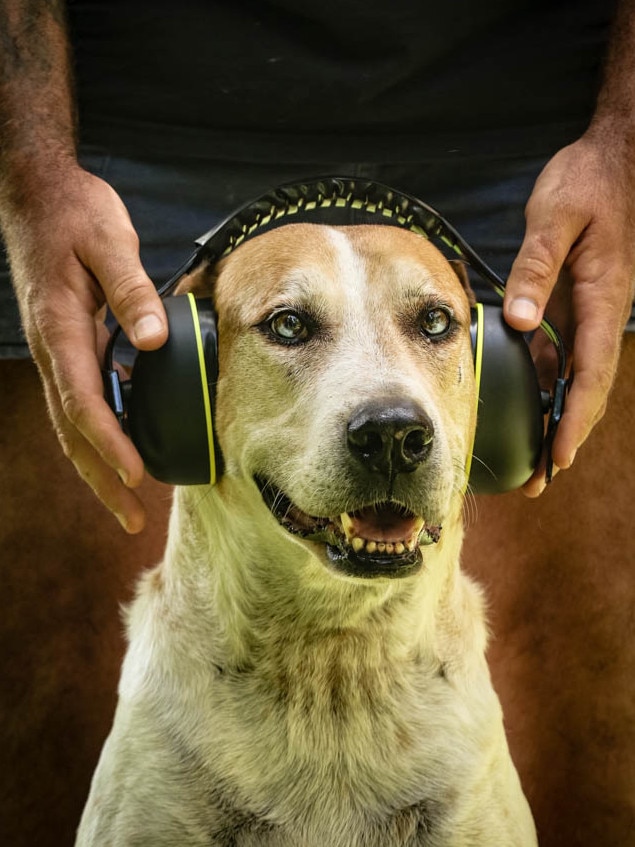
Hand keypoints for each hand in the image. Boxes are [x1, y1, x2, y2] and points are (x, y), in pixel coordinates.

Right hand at [6, 163, 167, 531]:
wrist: (37, 193)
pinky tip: (123, 445)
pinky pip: (79, 399)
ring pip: (71, 422)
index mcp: (60, 330)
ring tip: (125, 498)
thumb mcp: (107, 242)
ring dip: (96, 463)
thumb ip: (130, 290)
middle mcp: (52, 349)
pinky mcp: (66, 344)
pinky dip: (98, 432)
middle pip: (72, 429)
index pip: (83, 402)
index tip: (135, 476)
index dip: (109, 444)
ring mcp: (56, 350)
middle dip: (100, 477)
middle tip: (130, 517)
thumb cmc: (73, 213)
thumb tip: (149, 341)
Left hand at [503, 134, 634, 495]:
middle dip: (566, 435)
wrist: (614, 159)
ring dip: (555, 418)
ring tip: (532, 459)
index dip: (576, 418)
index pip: (592, 372)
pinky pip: (562, 353)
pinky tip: (527, 407)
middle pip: (586, 388)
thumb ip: (537, 269)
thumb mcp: (557, 218)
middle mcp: (600, 314)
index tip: (560, 455)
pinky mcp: (574, 304)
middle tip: (541, 479)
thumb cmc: (589, 183)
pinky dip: (547, 385)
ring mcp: (589, 311)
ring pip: (575, 377)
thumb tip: (521, 322)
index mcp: (603, 299)